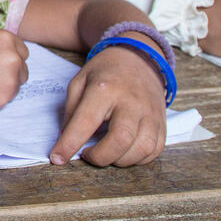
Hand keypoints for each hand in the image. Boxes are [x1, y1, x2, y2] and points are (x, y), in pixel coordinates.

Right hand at [0, 29, 28, 111]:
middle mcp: (12, 58)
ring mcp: (9, 81)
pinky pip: (5, 99)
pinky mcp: (1, 99)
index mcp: (5, 39)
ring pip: (16, 86)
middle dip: (10, 72)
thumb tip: (11, 56)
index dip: (9, 56)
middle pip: (23, 69)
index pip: (23, 51)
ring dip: (3, 85)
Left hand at [51, 44, 165, 166]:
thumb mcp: (80, 81)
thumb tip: (65, 138)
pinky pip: (154, 151)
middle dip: (100, 157)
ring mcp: (150, 114)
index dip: (69, 144)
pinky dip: (137, 159)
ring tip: (106, 152)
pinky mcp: (162, 124)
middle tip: (87, 155)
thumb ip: (71, 110)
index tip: (57, 158)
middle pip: (120, 140)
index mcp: (105, 89)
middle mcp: (131, 102)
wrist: (139, 59)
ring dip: (119, 160)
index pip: (86, 122)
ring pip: (140, 149)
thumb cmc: (105, 72)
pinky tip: (124, 151)